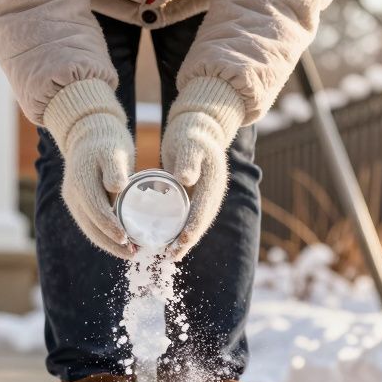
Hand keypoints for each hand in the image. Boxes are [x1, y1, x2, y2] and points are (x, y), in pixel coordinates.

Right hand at [44, 80, 134, 259]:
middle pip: (91, 227)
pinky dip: (104, 236)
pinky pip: (89, 224)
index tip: (128, 239)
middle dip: (111, 244)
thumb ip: (114, 169)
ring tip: (130, 253)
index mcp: (81, 183)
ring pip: (89, 229)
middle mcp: (72, 195)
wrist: (89, 133)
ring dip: (108, 244)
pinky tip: (120, 242)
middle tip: (133, 254)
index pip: (96, 212)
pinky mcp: (77, 202)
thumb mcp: (113, 151)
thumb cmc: (106, 141)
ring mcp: (73, 200)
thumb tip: (116, 187)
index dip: (112, 228)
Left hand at [161, 77, 244, 259]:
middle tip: (170, 257)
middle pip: (201, 222)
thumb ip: (188, 160)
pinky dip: (180, 228)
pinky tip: (168, 238)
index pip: (202, 212)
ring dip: (183, 239)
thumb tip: (186, 179)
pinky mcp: (197, 194)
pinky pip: (189, 215)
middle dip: (186, 241)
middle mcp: (212, 192)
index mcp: (213, 183)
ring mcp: (206, 194)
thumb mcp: (188, 143)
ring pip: (196, 222)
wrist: (198, 125)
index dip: (191, 229)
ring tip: (168, 254)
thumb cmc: (191, 132)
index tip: (179, 243)